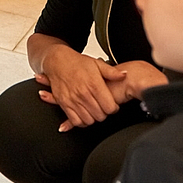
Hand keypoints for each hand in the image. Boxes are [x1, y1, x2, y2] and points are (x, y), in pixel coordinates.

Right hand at [41, 61, 167, 131]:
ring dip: (93, 118)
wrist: (58, 61)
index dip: (114, 108)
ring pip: (89, 120)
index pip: (110, 107)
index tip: (112, 105)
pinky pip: (75, 121)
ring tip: (94, 110)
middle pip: (100, 116)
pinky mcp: (64, 104)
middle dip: (104, 113)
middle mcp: (84, 94)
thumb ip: (112, 72)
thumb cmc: (77, 62)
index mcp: (94, 84)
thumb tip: (124, 75)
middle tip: (103, 107)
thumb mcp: (97, 64)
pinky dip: (81, 121)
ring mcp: (73, 100)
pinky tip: (84, 114)